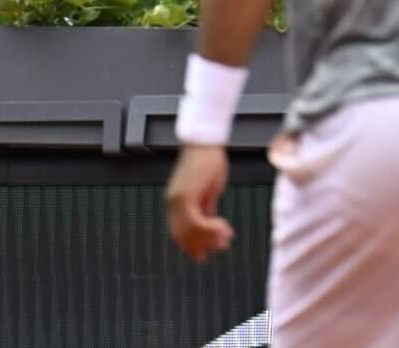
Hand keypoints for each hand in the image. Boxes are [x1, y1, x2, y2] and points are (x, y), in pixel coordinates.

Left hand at [166, 144, 235, 260]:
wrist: (205, 143)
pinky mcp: (186, 196)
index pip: (179, 232)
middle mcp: (173, 202)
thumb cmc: (208, 161)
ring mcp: (178, 200)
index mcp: (176, 201)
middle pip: (184, 236)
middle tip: (222, 247)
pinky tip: (224, 226)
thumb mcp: (207, 189)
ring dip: (210, 238)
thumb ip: (206, 206)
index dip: (192, 245)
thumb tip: (209, 222)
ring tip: (226, 238)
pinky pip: (197, 222)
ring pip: (191, 231)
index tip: (204, 255)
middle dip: (203, 245)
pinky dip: (211, 228)